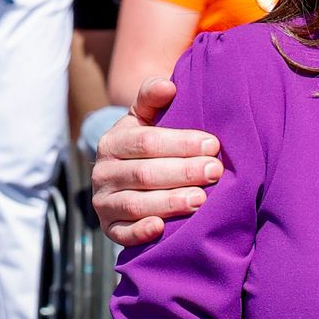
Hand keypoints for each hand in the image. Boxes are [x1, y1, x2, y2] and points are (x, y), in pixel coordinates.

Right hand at [91, 77, 223, 246]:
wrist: (127, 180)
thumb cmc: (147, 145)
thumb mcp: (145, 118)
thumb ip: (153, 98)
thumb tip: (168, 85)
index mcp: (112, 142)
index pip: (146, 141)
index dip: (180, 143)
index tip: (213, 144)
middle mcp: (103, 173)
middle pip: (144, 173)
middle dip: (183, 172)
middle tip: (215, 171)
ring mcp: (104, 202)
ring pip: (136, 204)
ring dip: (170, 202)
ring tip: (201, 200)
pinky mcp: (108, 229)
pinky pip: (122, 234)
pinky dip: (140, 232)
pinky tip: (161, 228)